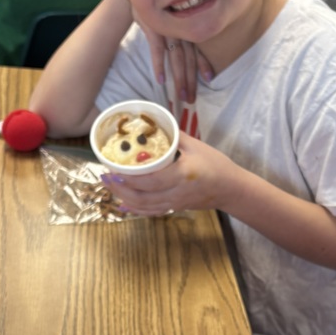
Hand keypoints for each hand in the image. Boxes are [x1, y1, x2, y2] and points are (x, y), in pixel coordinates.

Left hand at [101, 134, 236, 216]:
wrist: (230, 189)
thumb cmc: (215, 164)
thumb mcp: (196, 146)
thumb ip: (174, 136)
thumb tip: (154, 122)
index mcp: (183, 174)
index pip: (151, 180)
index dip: (129, 178)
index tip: (114, 168)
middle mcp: (177, 192)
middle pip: (143, 196)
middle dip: (120, 188)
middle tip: (105, 176)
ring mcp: (176, 203)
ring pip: (144, 206)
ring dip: (124, 198)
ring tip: (110, 187)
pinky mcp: (175, 208)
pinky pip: (152, 212)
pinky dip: (135, 209)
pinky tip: (123, 205)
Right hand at [138, 23, 213, 102]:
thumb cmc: (159, 6)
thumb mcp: (174, 18)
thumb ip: (181, 32)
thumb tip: (188, 53)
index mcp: (187, 29)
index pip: (197, 51)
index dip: (203, 65)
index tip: (209, 80)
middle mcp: (181, 30)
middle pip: (187, 60)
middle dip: (189, 81)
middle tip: (191, 100)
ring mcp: (168, 30)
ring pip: (176, 58)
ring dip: (178, 78)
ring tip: (180, 96)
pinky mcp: (153, 28)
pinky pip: (157, 49)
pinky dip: (159, 65)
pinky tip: (161, 80)